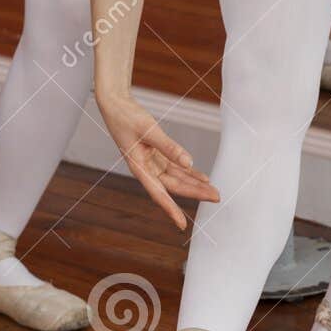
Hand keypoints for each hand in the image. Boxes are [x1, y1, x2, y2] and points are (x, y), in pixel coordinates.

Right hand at [98, 92, 218, 228]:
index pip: (158, 193)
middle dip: (195, 192)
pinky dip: (188, 172)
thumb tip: (188, 162)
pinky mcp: (155, 153)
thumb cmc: (126, 117)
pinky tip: (201, 177)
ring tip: (213, 190)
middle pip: (173, 186)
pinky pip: (175, 167)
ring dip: (194, 184)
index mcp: (139, 167)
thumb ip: (169, 147)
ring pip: (176, 178)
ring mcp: (151, 162)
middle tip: (216, 197)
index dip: (171, 210)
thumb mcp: (149, 130)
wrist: (115, 105)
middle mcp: (146, 169)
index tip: (182, 225)